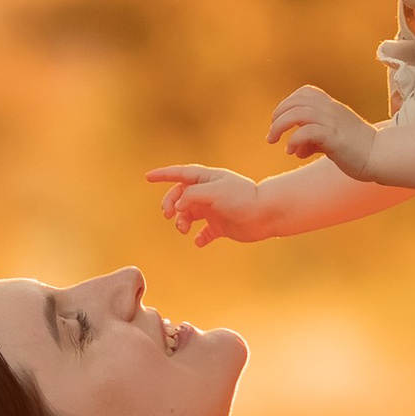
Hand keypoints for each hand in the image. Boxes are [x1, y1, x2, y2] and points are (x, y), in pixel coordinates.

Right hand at [146, 163, 264, 245]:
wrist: (266, 215)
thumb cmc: (242, 199)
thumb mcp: (214, 192)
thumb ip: (192, 196)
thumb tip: (178, 204)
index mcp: (207, 179)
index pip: (181, 174)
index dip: (163, 174)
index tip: (147, 177)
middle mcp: (209, 193)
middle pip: (180, 196)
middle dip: (170, 203)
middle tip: (168, 215)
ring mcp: (214, 210)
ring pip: (188, 215)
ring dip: (181, 221)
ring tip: (183, 229)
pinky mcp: (220, 226)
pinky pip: (203, 232)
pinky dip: (198, 237)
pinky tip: (199, 241)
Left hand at [267, 83, 377, 175]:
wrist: (380, 157)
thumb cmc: (358, 151)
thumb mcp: (332, 142)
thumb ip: (313, 142)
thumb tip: (294, 150)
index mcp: (333, 108)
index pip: (306, 92)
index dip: (288, 103)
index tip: (280, 119)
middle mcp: (331, 110)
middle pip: (297, 101)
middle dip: (278, 115)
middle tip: (271, 133)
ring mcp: (333, 122)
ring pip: (298, 113)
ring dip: (280, 125)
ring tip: (274, 140)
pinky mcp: (335, 137)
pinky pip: (307, 131)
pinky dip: (294, 140)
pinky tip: (292, 151)